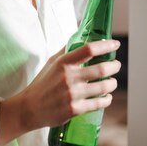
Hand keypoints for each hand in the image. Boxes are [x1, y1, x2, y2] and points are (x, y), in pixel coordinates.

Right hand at [3, 40, 120, 133]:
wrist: (30, 108)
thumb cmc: (43, 83)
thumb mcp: (52, 62)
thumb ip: (67, 51)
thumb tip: (81, 37)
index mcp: (64, 63)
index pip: (89, 49)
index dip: (105, 45)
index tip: (115, 44)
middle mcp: (69, 77)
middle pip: (101, 69)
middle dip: (114, 66)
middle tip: (116, 65)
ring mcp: (72, 94)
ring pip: (103, 87)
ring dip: (112, 83)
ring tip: (112, 82)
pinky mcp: (74, 110)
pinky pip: (98, 103)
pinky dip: (106, 99)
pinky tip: (107, 97)